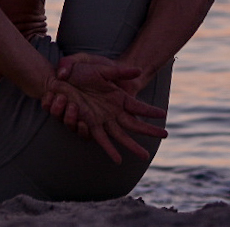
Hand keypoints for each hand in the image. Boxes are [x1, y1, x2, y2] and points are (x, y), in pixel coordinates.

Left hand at [40, 54, 166, 163]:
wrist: (63, 76)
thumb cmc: (83, 70)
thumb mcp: (103, 68)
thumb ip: (120, 71)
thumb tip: (139, 70)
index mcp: (118, 97)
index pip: (138, 106)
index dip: (150, 111)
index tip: (163, 114)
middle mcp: (113, 111)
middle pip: (134, 124)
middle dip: (149, 131)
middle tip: (165, 136)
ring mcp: (102, 119)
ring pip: (121, 136)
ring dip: (133, 146)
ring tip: (145, 156)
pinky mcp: (90, 123)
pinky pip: (101, 138)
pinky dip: (110, 149)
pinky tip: (118, 160)